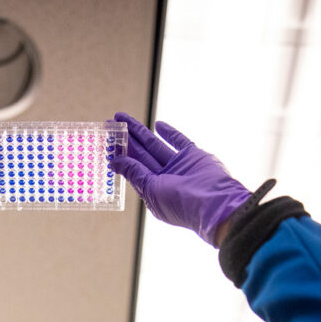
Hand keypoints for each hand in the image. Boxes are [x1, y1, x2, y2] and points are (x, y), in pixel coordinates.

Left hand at [109, 112, 250, 246]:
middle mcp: (165, 179)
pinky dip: (170, 133)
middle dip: (125, 140)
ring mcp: (179, 166)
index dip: (119, 156)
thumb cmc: (180, 203)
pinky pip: (179, 142)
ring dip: (139, 132)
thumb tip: (114, 161)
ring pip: (155, 145)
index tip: (106, 142)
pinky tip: (157, 125)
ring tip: (122, 118)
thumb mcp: (150, 189)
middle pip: (141, 155)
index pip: (132, 170)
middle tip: (109, 123)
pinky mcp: (194, 156)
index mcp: (153, 192)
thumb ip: (134, 173)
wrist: (214, 202)